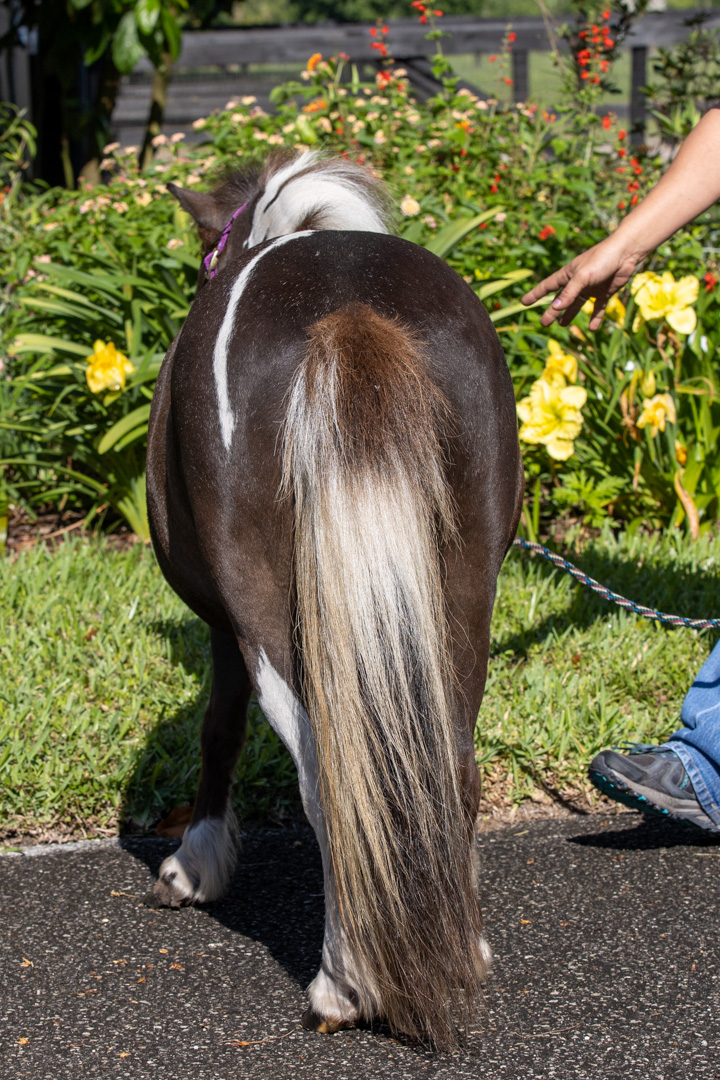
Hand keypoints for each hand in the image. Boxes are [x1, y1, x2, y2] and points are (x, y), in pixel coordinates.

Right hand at [521, 235, 640, 329]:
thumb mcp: (583, 276)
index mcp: (568, 275)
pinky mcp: (605, 292)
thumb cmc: (602, 260)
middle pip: (561, 300)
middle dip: (552, 311)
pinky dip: (595, 318)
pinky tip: (592, 328)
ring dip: (570, 315)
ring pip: (577, 305)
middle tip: (544, 324)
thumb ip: (570, 292)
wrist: (626, 253)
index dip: (535, 294)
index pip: (547, 286)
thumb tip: (556, 308)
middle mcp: (577, 282)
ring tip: (563, 325)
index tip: (524, 302)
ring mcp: (591, 288)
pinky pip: (598, 308)